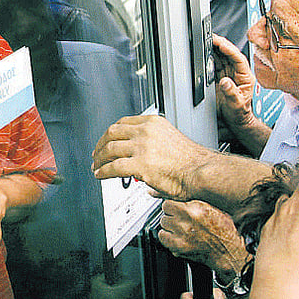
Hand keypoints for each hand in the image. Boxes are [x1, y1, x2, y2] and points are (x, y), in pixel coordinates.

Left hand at [92, 115, 211, 200]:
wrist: (202, 172)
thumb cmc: (194, 162)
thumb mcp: (173, 141)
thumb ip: (156, 146)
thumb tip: (147, 162)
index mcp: (154, 123)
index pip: (124, 122)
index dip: (111, 133)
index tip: (107, 140)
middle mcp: (146, 132)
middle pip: (112, 132)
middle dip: (101, 144)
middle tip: (97, 154)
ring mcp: (142, 147)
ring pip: (110, 149)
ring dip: (100, 159)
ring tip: (97, 167)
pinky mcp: (140, 164)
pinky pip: (113, 167)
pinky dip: (103, 171)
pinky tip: (101, 175)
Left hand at [158, 200, 247, 278]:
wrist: (230, 251)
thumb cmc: (226, 231)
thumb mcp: (214, 208)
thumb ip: (196, 202)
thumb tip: (181, 198)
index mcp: (195, 209)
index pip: (169, 202)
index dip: (173, 205)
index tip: (177, 208)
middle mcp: (186, 222)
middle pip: (165, 213)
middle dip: (172, 215)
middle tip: (181, 219)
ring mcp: (181, 236)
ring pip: (163, 225)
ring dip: (169, 226)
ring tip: (180, 228)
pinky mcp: (179, 248)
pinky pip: (164, 239)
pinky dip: (168, 238)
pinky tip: (178, 237)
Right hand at [212, 34, 256, 129]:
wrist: (235, 121)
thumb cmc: (239, 114)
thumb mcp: (237, 104)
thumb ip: (231, 93)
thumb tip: (225, 81)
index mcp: (246, 76)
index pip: (238, 58)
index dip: (229, 49)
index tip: (220, 43)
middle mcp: (238, 73)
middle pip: (229, 54)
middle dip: (220, 44)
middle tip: (210, 37)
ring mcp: (229, 74)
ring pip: (222, 57)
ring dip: (214, 49)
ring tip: (205, 41)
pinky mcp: (220, 77)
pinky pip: (215, 64)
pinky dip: (209, 57)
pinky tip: (204, 52)